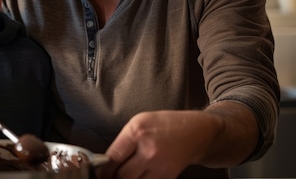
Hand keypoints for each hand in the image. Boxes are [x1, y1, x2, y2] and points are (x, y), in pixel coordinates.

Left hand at [96, 110, 222, 178]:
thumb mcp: (139, 122)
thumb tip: (107, 161)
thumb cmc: (165, 124)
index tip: (99, 173)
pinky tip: (139, 174)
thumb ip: (123, 141)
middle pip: (122, 175)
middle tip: (110, 176)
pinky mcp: (168, 176)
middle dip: (113, 177)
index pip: (113, 157)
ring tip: (125, 174)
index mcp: (137, 132)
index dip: (102, 170)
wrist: (196, 133)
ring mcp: (160, 165)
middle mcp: (149, 150)